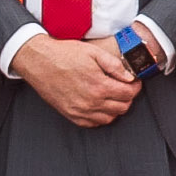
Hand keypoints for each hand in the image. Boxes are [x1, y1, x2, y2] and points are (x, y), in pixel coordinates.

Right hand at [13, 29, 142, 128]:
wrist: (39, 61)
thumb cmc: (64, 54)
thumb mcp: (94, 52)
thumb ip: (114, 65)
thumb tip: (129, 77)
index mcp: (99, 86)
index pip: (129, 94)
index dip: (136, 87)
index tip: (134, 82)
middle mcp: (91, 102)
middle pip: (122, 107)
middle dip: (127, 97)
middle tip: (123, 86)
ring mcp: (80, 111)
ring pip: (110, 118)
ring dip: (115, 107)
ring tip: (111, 94)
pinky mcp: (71, 115)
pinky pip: (93, 123)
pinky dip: (100, 116)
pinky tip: (99, 103)